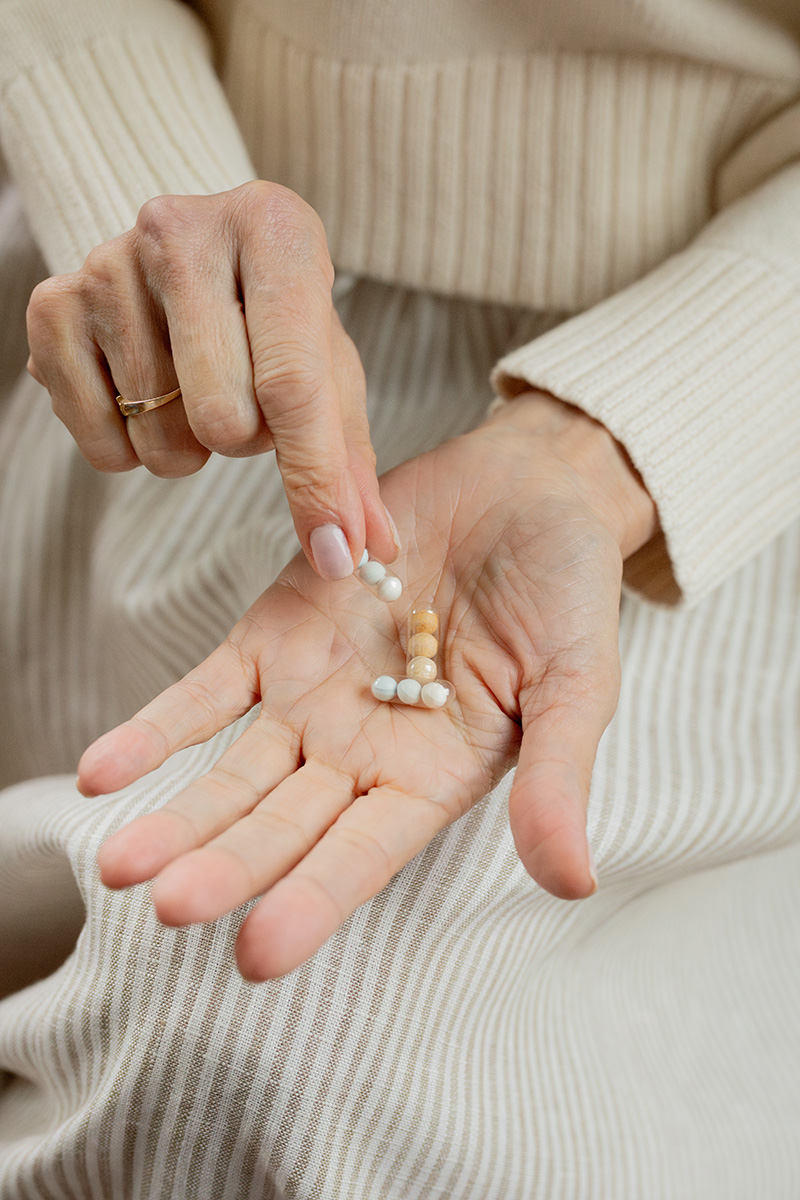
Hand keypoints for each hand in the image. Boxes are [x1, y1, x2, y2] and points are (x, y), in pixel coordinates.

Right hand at [26, 181, 396, 576]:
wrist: (193, 258)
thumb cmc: (275, 320)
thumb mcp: (328, 373)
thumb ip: (351, 464)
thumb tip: (368, 550)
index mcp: (273, 229)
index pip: (292, 382)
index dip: (314, 479)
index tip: (334, 553)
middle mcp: (181, 230)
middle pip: (224, 417)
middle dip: (247, 440)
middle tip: (246, 398)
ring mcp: (104, 264)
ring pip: (162, 439)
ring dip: (190, 446)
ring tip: (194, 389)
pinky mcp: (50, 305)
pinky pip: (102, 446)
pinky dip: (133, 449)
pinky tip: (146, 395)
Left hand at [81, 392, 656, 979]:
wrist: (526, 492)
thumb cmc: (568, 593)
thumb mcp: (576, 683)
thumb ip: (557, 775)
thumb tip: (570, 882)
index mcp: (432, 778)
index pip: (364, 855)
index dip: (313, 900)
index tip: (258, 952)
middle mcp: (361, 754)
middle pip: (282, 824)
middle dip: (226, 867)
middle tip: (169, 905)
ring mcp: (310, 696)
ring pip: (235, 771)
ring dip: (178, 816)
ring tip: (118, 864)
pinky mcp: (275, 634)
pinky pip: (208, 689)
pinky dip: (157, 726)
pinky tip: (101, 771)